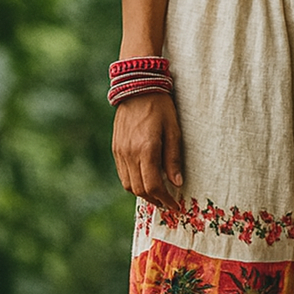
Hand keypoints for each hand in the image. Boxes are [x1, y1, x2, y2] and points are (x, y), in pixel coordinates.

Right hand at [112, 93, 183, 212]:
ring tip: (157, 195)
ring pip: (129, 185)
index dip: (165, 199)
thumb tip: (177, 183)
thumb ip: (173, 159)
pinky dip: (134, 183)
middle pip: (140, 189)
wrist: (137, 87)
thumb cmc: (161, 108)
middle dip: (155, 200)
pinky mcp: (116, 149)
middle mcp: (130, 154)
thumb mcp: (174, 131)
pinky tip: (145, 181)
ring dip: (143, 194)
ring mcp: (120, 152)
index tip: (175, 206)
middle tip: (167, 203)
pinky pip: (123, 174)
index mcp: (146, 150)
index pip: (153, 186)